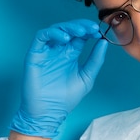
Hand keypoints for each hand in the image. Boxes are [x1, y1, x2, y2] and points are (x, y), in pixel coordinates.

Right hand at [10, 19, 107, 137]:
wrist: (50, 112)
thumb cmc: (66, 98)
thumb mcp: (87, 77)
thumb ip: (95, 60)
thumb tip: (104, 42)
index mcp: (70, 55)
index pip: (80, 36)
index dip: (89, 32)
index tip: (99, 32)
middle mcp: (58, 50)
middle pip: (69, 30)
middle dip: (81, 26)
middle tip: (92, 29)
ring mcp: (46, 51)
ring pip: (56, 30)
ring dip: (69, 28)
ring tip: (81, 32)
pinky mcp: (35, 54)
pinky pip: (41, 37)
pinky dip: (53, 34)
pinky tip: (65, 39)